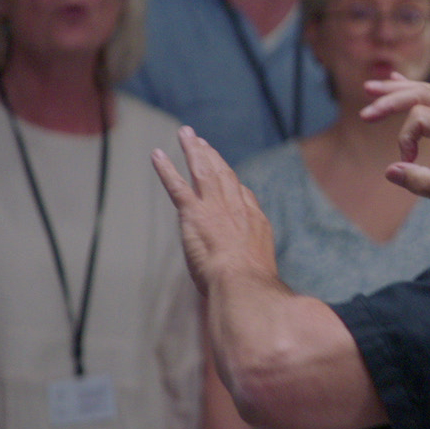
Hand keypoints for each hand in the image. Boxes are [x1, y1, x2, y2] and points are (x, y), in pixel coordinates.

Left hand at [153, 128, 279, 299]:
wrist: (243, 283)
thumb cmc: (255, 287)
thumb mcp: (264, 277)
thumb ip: (261, 272)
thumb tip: (272, 295)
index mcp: (256, 223)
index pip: (244, 196)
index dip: (234, 184)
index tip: (228, 174)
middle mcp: (237, 208)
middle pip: (224, 174)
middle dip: (212, 156)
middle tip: (203, 141)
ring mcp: (215, 207)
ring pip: (202, 171)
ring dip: (193, 150)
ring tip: (186, 134)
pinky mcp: (194, 212)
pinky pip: (177, 185)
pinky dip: (166, 168)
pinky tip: (157, 154)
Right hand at [359, 74, 429, 227]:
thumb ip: (421, 182)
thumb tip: (390, 170)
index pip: (421, 116)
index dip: (405, 138)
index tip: (406, 162)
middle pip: (422, 93)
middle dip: (392, 99)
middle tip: (365, 114)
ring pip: (426, 93)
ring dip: (398, 92)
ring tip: (370, 88)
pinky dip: (412, 93)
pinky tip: (396, 82)